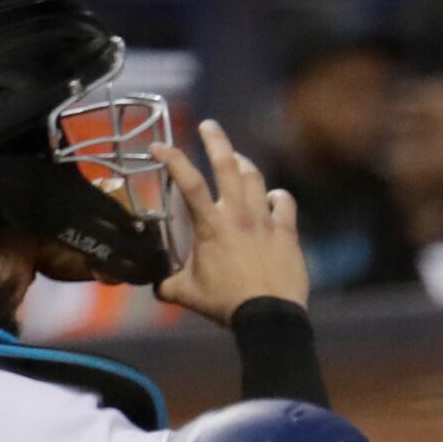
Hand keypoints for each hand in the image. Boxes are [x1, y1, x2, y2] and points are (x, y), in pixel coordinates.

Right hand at [153, 119, 308, 323]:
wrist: (269, 316)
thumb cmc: (226, 304)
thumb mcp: (188, 294)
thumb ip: (169, 284)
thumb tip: (156, 285)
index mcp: (210, 225)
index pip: (187, 182)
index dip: (172, 158)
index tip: (159, 145)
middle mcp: (238, 215)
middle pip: (227, 165)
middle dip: (216, 140)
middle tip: (209, 125)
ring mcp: (265, 221)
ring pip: (255, 178)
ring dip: (244, 164)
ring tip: (237, 159)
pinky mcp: (287, 232)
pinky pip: (284, 202)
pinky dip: (277, 196)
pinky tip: (272, 197)